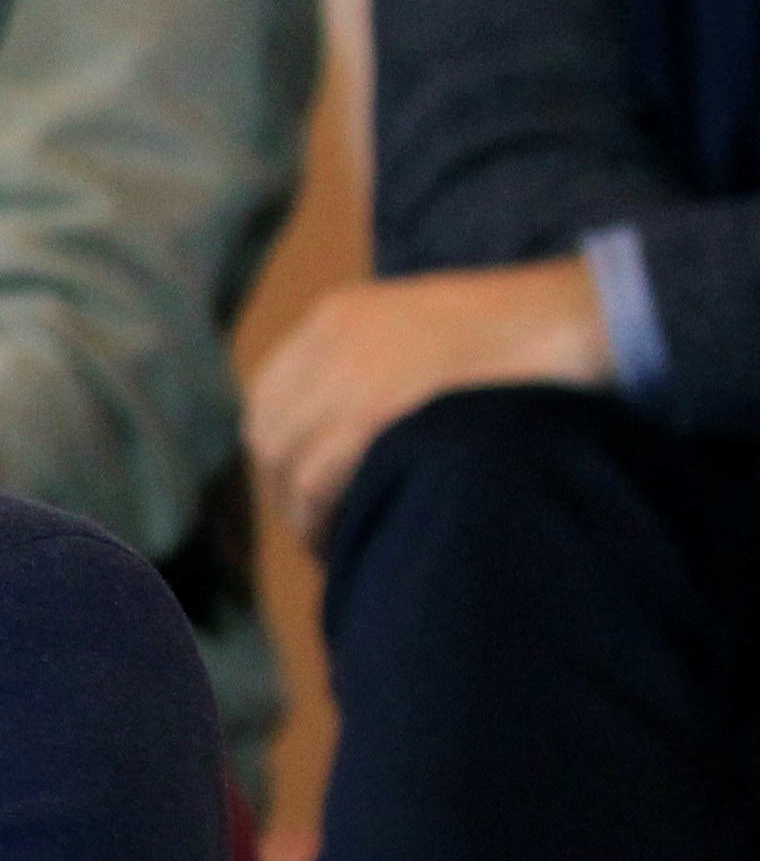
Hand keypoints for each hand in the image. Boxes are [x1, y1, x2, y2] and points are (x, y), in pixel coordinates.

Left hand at [246, 257, 610, 549]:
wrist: (589, 318)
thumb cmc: (533, 335)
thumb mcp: (435, 334)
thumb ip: (385, 369)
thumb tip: (353, 439)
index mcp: (341, 313)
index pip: (273, 392)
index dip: (284, 449)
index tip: (304, 489)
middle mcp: (331, 338)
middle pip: (270, 430)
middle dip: (285, 487)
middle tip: (320, 529)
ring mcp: (348, 372)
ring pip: (286, 461)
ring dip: (301, 513)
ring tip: (334, 547)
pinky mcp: (372, 411)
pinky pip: (315, 480)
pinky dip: (320, 519)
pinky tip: (344, 545)